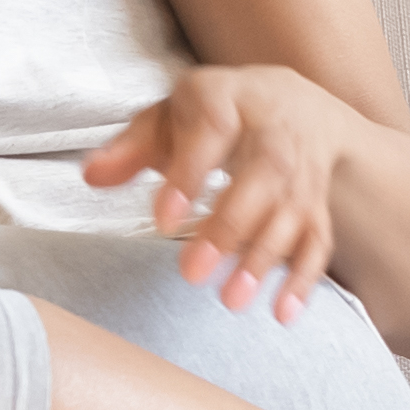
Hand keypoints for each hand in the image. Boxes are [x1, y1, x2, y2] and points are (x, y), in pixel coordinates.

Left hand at [85, 62, 369, 319]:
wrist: (294, 103)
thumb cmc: (214, 116)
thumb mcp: (168, 118)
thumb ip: (130, 148)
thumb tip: (91, 176)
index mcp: (228, 98)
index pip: (213, 129)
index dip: (190, 174)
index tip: (163, 221)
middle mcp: (274, 127)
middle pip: (265, 172)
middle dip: (231, 225)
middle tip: (193, 274)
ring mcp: (303, 165)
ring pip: (294, 208)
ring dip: (265, 257)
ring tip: (231, 300)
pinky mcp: (318, 199)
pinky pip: (319, 236)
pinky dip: (304, 275)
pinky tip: (282, 311)